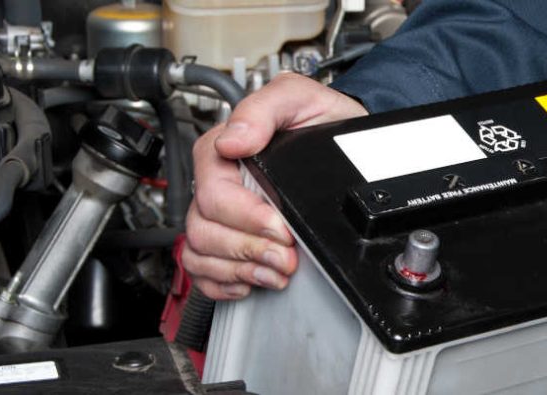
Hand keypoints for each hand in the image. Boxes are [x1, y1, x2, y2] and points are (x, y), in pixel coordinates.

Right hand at [184, 73, 367, 299]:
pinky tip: (252, 279)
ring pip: (200, 252)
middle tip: (286, 256)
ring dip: (240, 269)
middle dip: (248, 249)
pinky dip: (224, 282)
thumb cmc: (321, 120)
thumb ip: (265, 108)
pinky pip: (204, 270)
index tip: (280, 227)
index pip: (213, 193)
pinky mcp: (231, 237)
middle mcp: (219, 184)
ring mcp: (222, 214)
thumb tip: (235, 139)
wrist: (346, 142)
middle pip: (205, 229)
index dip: (246, 217)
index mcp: (224, 150)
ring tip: (277, 270)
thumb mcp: (300, 98)